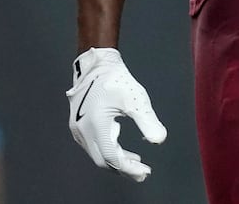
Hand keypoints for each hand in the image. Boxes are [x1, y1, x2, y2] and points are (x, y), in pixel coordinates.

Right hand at [66, 48, 166, 181]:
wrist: (96, 65)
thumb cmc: (117, 79)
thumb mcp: (136, 99)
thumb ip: (148, 121)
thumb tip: (160, 140)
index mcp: (96, 126)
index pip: (112, 157)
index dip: (129, 168)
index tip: (145, 172)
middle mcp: (83, 131)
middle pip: (103, 160)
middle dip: (123, 168)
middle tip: (143, 172)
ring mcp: (78, 130)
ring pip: (97, 154)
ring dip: (116, 160)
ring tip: (136, 162)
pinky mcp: (78, 126)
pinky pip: (93, 145)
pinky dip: (108, 150)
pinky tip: (121, 148)